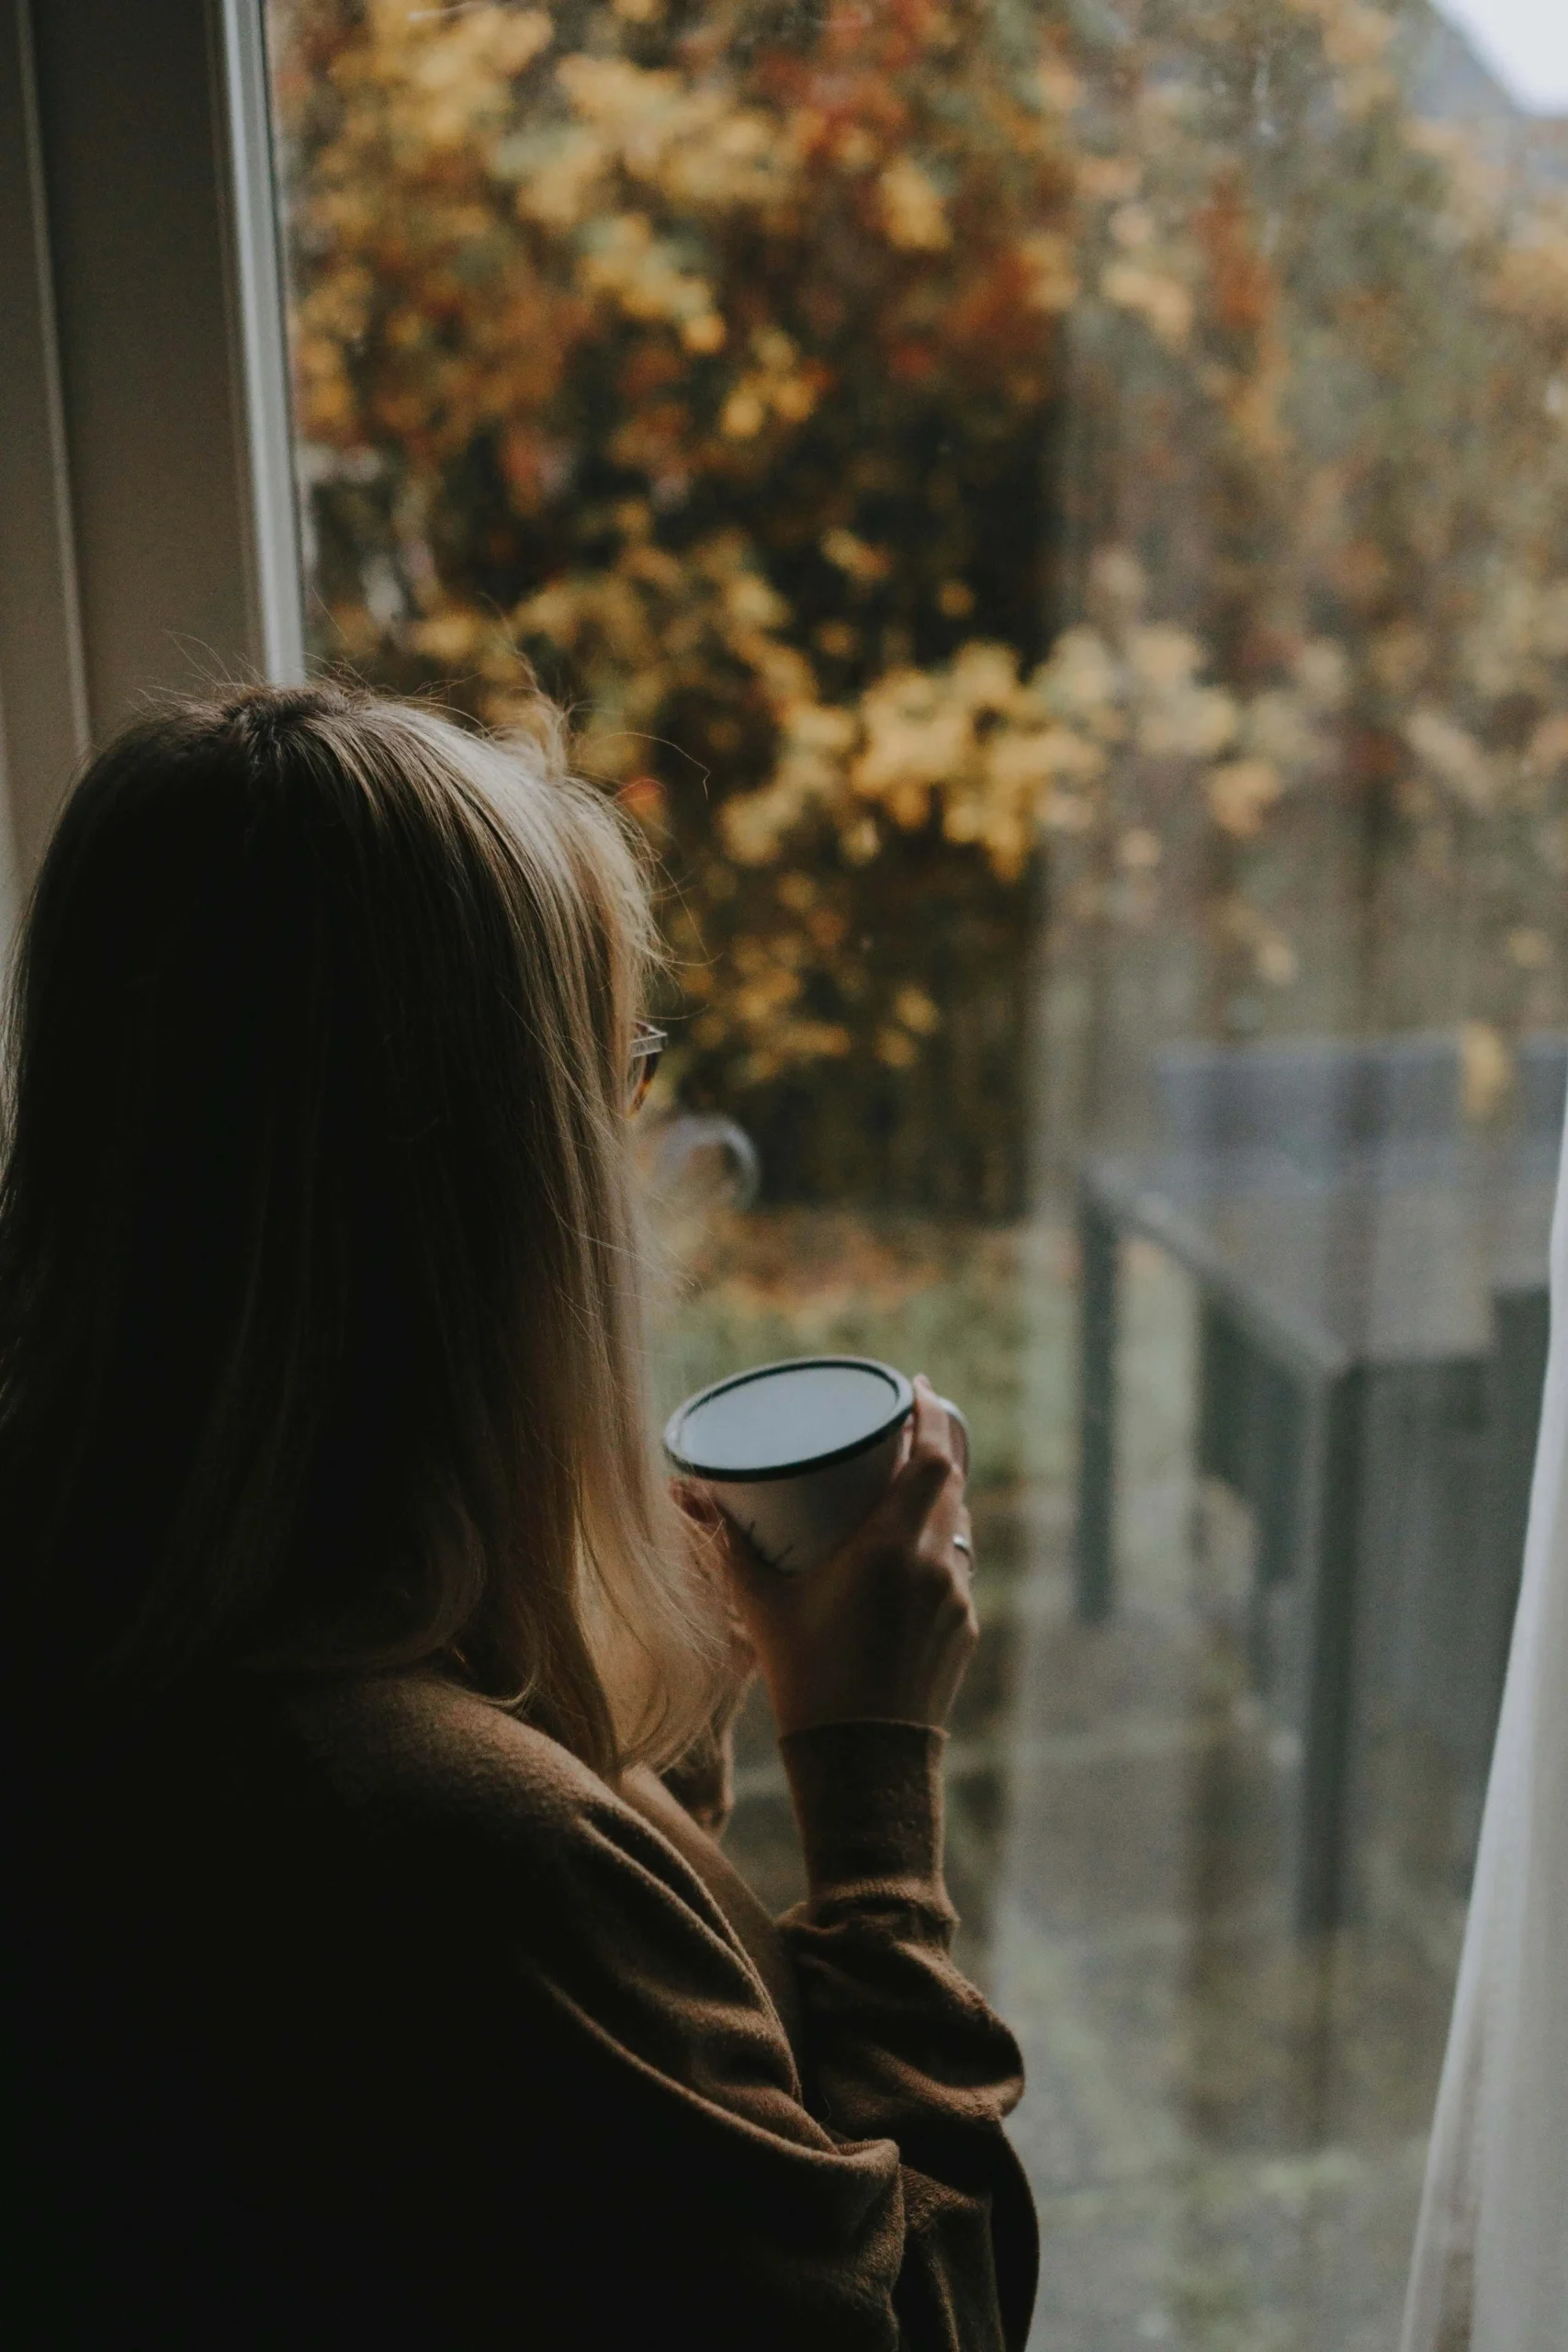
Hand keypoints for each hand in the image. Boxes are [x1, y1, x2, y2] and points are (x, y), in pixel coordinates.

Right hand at [683, 1377, 976, 1735]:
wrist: (862, 1764)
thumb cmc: (805, 1680)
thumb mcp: (762, 1607)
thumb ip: (730, 1545)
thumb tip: (687, 1496)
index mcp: (890, 1548)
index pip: (933, 1458)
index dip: (931, 1413)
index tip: (915, 1385)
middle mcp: (933, 1565)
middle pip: (951, 1484)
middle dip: (932, 1450)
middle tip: (902, 1430)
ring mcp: (957, 1599)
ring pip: (957, 1528)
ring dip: (936, 1503)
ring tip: (904, 1490)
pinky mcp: (964, 1630)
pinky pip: (955, 1571)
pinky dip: (935, 1552)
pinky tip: (908, 1560)